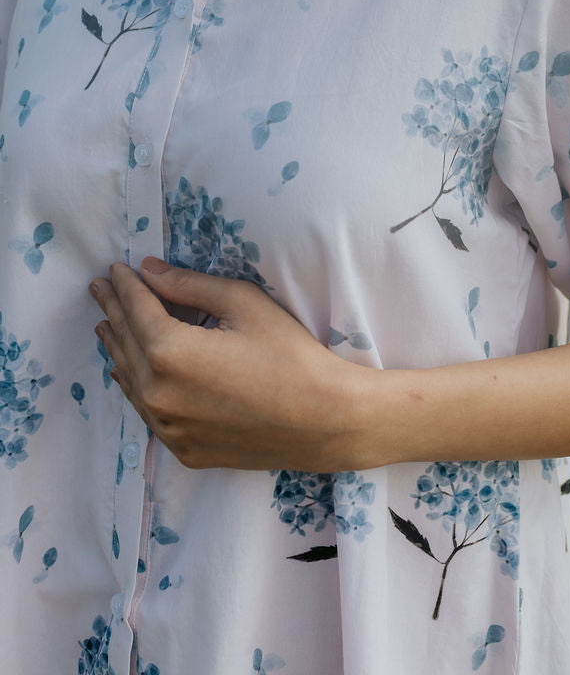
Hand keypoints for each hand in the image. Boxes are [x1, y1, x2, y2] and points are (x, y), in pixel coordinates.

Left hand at [89, 259, 369, 471]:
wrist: (322, 420)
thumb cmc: (289, 354)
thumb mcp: (243, 303)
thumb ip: (189, 286)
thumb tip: (149, 271)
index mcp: (169, 353)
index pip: (137, 309)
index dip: (125, 285)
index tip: (115, 268)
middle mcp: (158, 394)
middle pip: (126, 342)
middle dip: (113, 311)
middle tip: (100, 288)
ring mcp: (168, 428)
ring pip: (130, 379)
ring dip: (117, 347)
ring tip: (105, 325)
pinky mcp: (183, 449)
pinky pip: (146, 411)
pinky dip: (133, 385)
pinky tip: (126, 372)